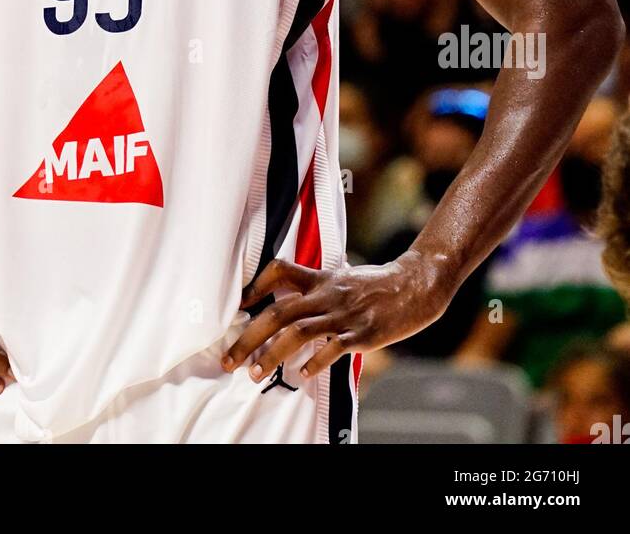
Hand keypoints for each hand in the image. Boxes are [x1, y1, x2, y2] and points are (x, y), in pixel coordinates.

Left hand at [221, 252, 451, 380]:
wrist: (415, 284)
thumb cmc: (378, 284)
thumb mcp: (344, 277)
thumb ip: (319, 287)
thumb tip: (295, 300)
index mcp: (321, 278)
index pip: (279, 270)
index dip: (255, 285)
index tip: (237, 305)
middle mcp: (326, 294)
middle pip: (278, 312)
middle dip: (249, 337)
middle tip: (230, 358)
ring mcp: (343, 314)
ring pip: (298, 333)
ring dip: (272, 354)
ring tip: (255, 373)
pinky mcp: (362, 333)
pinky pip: (332, 349)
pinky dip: (315, 362)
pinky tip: (302, 374)